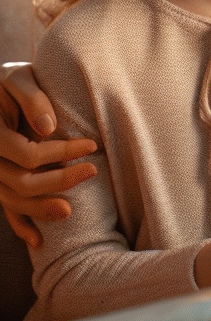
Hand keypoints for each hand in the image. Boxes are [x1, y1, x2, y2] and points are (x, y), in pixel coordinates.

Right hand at [0, 63, 97, 248]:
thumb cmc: (8, 82)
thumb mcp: (19, 79)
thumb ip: (32, 99)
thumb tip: (49, 128)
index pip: (29, 155)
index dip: (61, 152)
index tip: (91, 145)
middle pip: (21, 183)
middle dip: (58, 182)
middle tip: (92, 172)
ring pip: (11, 201)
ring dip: (39, 210)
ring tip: (69, 211)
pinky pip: (5, 207)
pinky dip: (20, 225)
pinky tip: (37, 241)